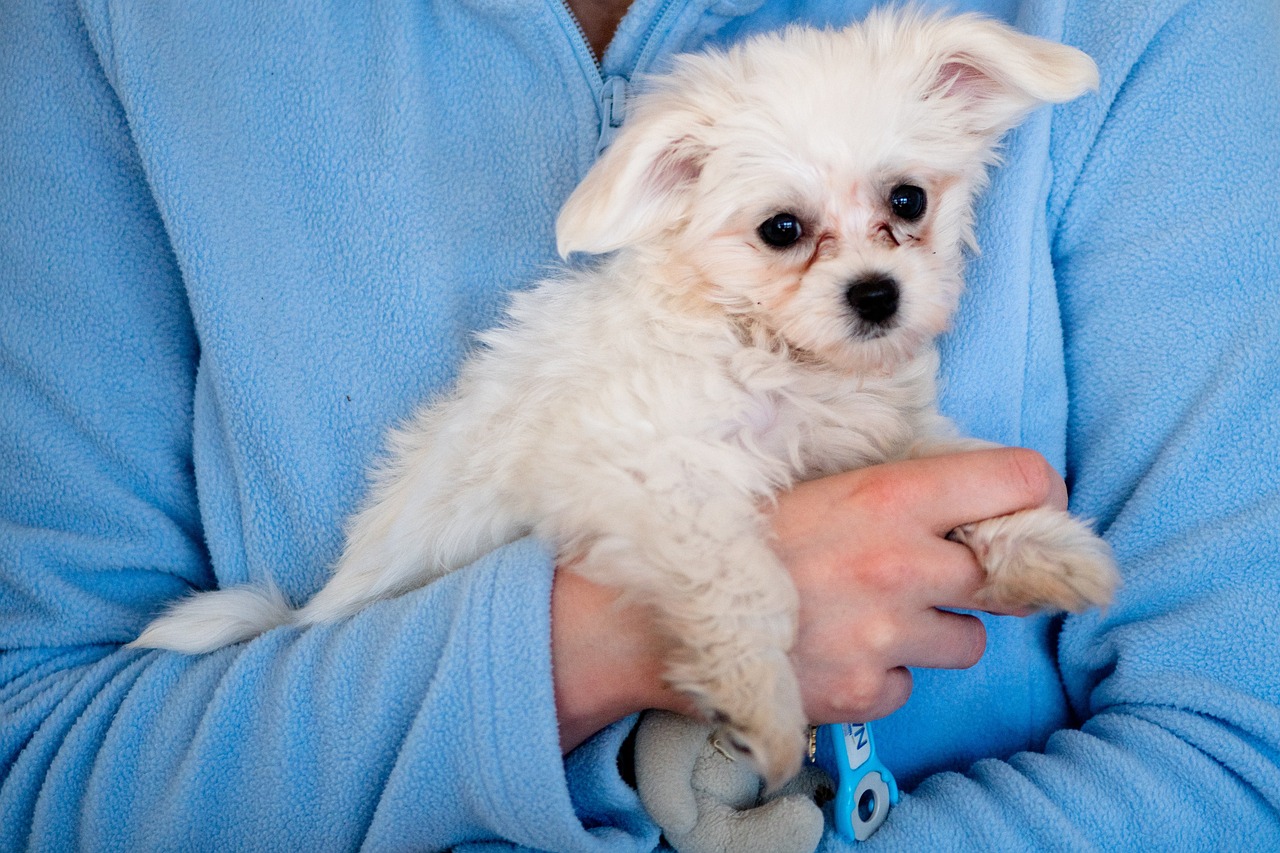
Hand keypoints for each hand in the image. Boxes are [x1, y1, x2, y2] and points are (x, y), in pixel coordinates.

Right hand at [551, 447, 1064, 750]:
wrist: (647, 616)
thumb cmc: (728, 536)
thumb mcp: (814, 483)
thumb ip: (893, 488)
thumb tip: (966, 499)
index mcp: (890, 495)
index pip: (1022, 479)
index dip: (1031, 494)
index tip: (1018, 509)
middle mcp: (903, 565)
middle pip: (1003, 575)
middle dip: (971, 575)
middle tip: (918, 570)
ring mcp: (888, 638)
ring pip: (965, 641)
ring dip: (928, 632)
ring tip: (860, 614)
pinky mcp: (864, 695)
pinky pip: (909, 688)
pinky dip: (882, 676)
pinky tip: (830, 651)